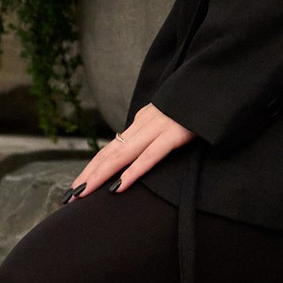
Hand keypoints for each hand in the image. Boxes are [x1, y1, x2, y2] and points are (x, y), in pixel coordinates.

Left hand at [73, 102, 194, 195]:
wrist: (212, 86)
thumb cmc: (195, 107)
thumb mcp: (170, 120)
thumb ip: (156, 134)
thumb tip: (143, 152)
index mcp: (142, 122)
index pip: (111, 148)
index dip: (93, 167)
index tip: (78, 185)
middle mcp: (144, 124)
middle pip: (109, 153)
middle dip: (88, 175)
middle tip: (70, 196)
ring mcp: (158, 129)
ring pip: (122, 155)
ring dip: (100, 175)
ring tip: (83, 192)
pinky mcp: (175, 135)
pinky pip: (150, 156)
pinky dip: (133, 171)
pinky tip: (119, 186)